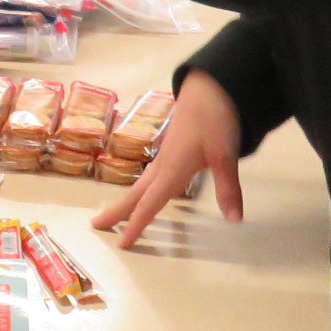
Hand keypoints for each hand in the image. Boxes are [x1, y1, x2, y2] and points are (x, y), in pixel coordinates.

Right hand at [91, 70, 243, 247]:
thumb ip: (228, 189)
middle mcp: (163, 165)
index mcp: (172, 169)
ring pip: (141, 185)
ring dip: (127, 201)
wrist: (209, 87)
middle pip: (136, 193)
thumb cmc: (214, 118)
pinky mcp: (170, 151)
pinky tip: (146, 193)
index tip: (122, 243)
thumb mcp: (225, 154)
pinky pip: (150, 177)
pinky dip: (141, 190)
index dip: (137, 224)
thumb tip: (234, 220)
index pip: (150, 203)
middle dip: (117, 211)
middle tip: (96, 226)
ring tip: (115, 215)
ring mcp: (165, 157)